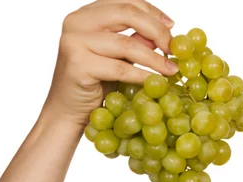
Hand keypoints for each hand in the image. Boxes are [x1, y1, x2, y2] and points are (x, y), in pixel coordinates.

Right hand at [42, 0, 178, 127]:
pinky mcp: (78, 64)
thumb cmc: (95, 82)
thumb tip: (166, 33)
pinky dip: (143, 76)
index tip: (172, 27)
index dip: (152, 12)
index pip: (125, 1)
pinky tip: (156, 83)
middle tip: (173, 48)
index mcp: (87, 14)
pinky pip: (120, 68)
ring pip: (126, 44)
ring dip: (155, 58)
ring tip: (172, 70)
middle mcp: (77, 22)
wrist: (69, 110)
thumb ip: (136, 41)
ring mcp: (74, 42)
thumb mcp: (119, 57)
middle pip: (127, 14)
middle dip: (157, 31)